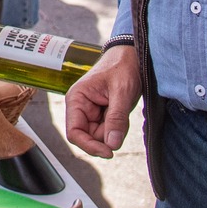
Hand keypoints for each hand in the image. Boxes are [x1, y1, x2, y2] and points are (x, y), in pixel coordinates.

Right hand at [65, 43, 140, 158]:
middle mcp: (80, 107)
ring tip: (124, 110)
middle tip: (122, 126)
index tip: (108, 152)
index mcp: (77, 99)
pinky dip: (119, 127)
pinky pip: (109, 130)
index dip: (89, 146)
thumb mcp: (122, 92)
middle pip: (89, 137)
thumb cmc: (122, 66)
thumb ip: (116, 119)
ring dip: (115, 131)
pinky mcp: (102, 113)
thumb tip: (112, 145)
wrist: (132, 55)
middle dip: (107, 137)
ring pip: (101, 136)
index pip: (74, 132)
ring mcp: (91, 111)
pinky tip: (124, 112)